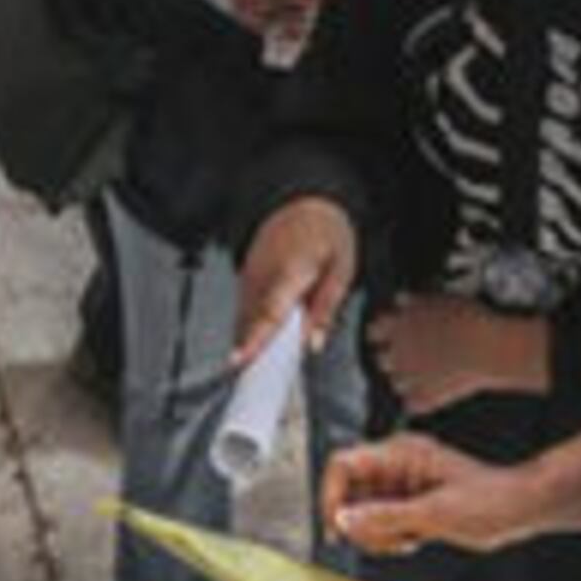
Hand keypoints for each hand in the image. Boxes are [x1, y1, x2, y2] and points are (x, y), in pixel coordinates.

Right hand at [233, 198, 357, 367]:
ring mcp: (250, 274)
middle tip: (261, 377)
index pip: (270, 312)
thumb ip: (326, 309)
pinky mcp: (244, 276)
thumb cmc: (326, 234)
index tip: (239, 360)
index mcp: (292, 271)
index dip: (254, 339)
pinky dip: (254, 323)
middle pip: (253, 321)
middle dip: (258, 349)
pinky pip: (246, 308)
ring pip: (246, 317)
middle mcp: (264, 274)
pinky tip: (270, 328)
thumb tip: (313, 344)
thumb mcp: (342, 270)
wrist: (302, 203)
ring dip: (256, 337)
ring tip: (272, 348)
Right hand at [322, 432, 540, 556]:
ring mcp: (401, 484)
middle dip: (359, 522)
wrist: (520, 508)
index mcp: (400, 453)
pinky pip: (380, 522)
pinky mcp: (408, 503)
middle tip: (384, 541)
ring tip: (406, 541)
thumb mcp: (435, 513)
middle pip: (348, 491)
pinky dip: (388, 538)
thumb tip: (343, 519)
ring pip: (361, 511)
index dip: (332, 495)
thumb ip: (385, 517)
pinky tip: (413, 541)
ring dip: (375, 534)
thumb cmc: (490, 500)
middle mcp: (396, 465)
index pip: (343, 465)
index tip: (337, 527)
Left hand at [367, 294, 548, 414]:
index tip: (394, 336)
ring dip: (407, 381)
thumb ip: (416, 302)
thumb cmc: (470, 318)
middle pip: (382, 360)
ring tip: (425, 377)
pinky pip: (411, 405)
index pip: (374, 331)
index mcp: (397, 326)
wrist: (490, 348)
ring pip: (396, 383)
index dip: (384, 334)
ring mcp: (409, 378)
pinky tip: (432, 397)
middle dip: (394, 358)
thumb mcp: (442, 301)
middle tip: (411, 357)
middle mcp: (397, 352)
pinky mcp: (424, 398)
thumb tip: (400, 300)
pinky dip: (420, 402)